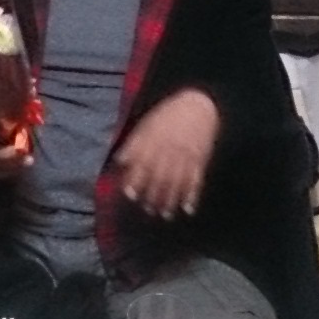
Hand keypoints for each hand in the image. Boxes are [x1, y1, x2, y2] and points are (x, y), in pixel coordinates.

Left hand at [113, 88, 219, 219]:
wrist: (198, 104)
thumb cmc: (167, 114)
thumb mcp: (146, 123)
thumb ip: (132, 143)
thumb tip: (118, 161)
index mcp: (153, 140)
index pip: (142, 163)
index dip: (135, 179)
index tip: (129, 194)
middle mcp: (169, 149)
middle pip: (159, 175)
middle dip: (153, 194)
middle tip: (147, 209)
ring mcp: (186, 156)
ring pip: (177, 181)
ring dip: (171, 200)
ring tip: (165, 214)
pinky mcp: (200, 159)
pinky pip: (196, 180)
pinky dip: (192, 195)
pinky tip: (188, 209)